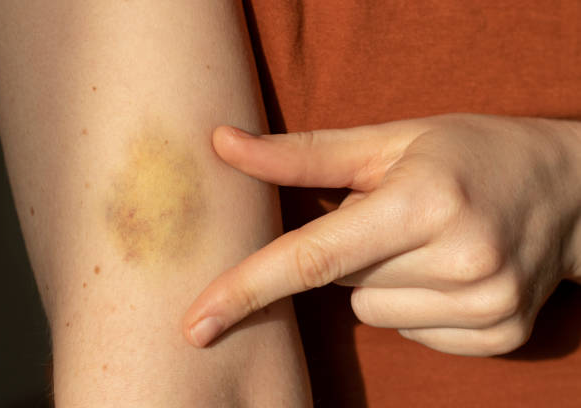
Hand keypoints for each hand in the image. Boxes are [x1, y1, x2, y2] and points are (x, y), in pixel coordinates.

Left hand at [183, 113, 580, 355]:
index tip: (197, 324)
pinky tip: (447, 271)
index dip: (246, 288)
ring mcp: (487, 306)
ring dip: (381, 280)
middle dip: (348, 252)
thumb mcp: (389, 139)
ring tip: (425, 241)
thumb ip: (301, 154)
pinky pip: (410, 333)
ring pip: (370, 312)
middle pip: (340, 283)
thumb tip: (222, 145)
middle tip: (394, 215)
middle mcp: (462, 260)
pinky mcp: (499, 337)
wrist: (566, 189)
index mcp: (425, 201)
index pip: (314, 256)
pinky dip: (414, 304)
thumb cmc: (468, 152)